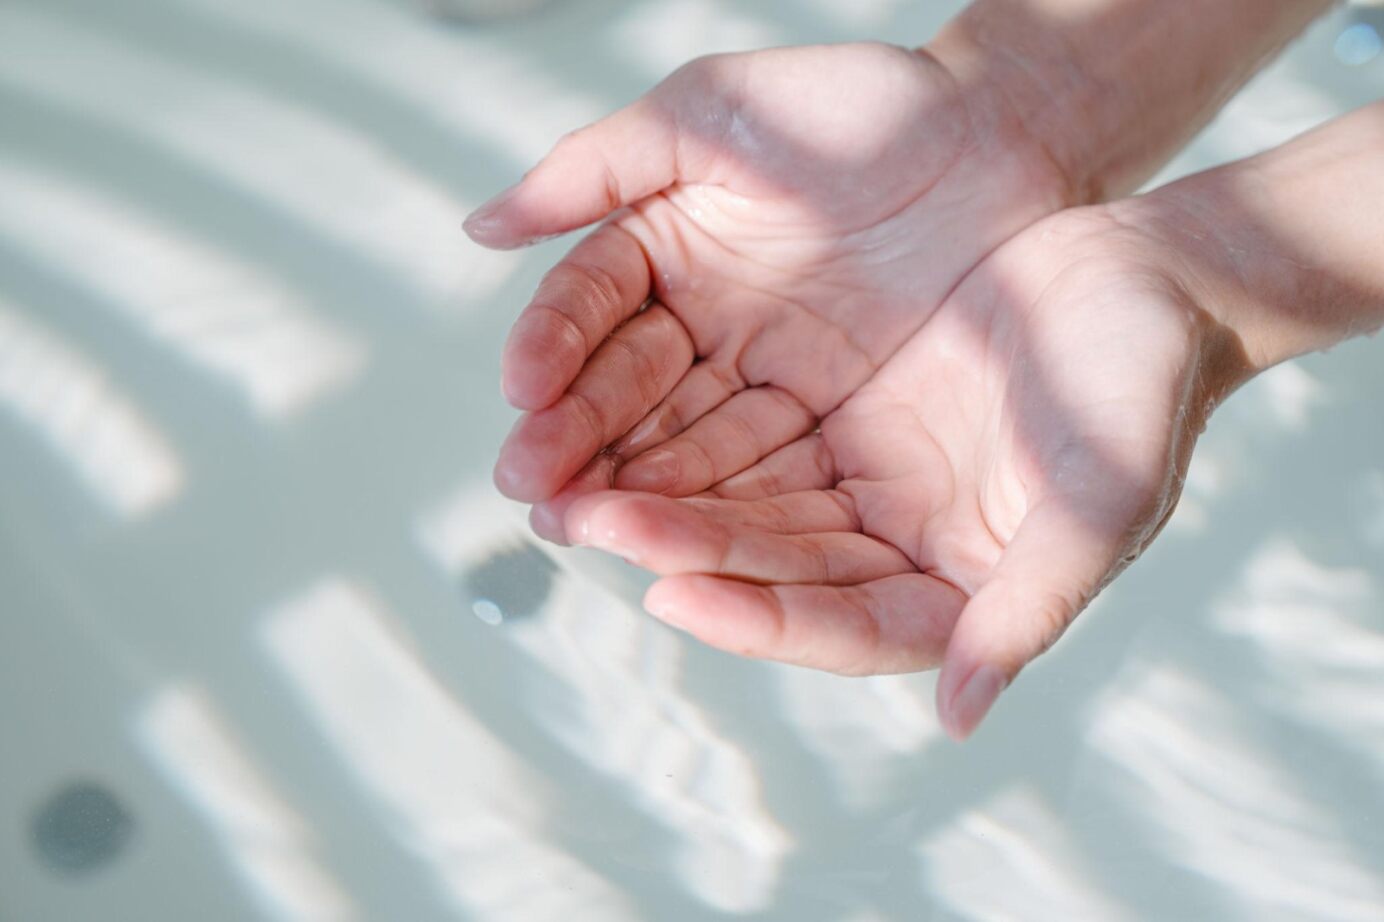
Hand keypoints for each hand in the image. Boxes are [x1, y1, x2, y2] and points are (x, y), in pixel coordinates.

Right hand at [470, 41, 1070, 536]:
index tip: (522, 390)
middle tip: (534, 488)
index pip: (590, 309)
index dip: (554, 348)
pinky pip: (766, 469)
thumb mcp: (718, 115)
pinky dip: (720, 502)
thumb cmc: (859, 107)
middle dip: (578, 440)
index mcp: (666, 251)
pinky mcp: (828, 425)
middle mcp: (706, 325)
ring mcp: (765, 380)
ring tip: (587, 525)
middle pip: (627, 392)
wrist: (1000, 139)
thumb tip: (480, 226)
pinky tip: (676, 533)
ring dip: (635, 487)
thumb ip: (599, 165)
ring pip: (686, 441)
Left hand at [559, 205, 1249, 738]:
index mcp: (956, 589)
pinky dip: (689, 430)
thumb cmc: (1143, 389)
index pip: (845, 628)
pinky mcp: (839, 414)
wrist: (1143, 278)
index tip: (673, 594)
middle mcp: (895, 546)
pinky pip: (750, 431)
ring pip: (748, 502)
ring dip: (665, 494)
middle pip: (775, 565)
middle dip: (683, 546)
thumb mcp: (1104, 497)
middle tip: (589, 522)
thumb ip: (1031, 605)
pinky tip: (620, 419)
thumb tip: (959, 720)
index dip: (761, 619)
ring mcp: (863, 480)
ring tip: (575, 482)